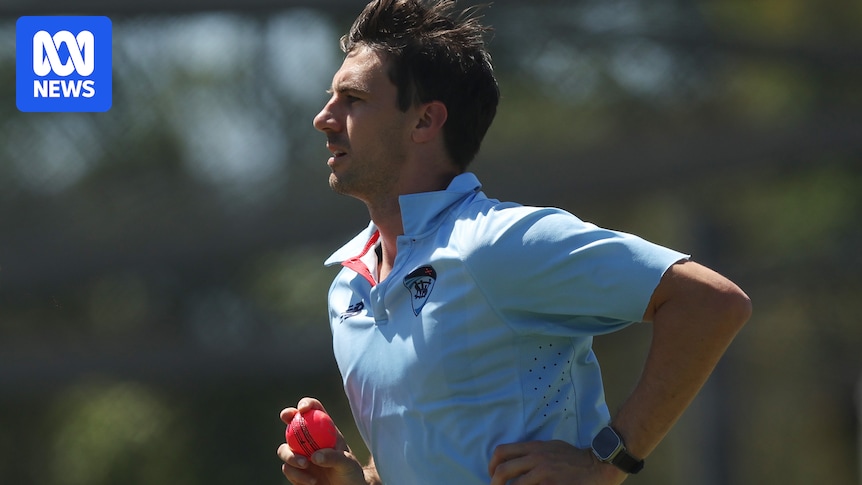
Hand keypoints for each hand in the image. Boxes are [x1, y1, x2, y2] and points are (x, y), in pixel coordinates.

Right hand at [277, 397, 366, 484]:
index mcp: (324, 431)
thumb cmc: (350, 473)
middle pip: (293, 422)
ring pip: (284, 449)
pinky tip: (312, 481)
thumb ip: (333, 457)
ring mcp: (300, 455)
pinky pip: (287, 469)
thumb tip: (314, 456)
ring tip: (305, 464)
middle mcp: (310, 440)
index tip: (303, 409)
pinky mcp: (295, 472)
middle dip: (287, 415)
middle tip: (287, 417)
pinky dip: (296, 474)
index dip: (307, 404)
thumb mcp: (347, 463)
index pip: (314, 410)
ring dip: (290, 455)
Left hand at [488, 440, 626, 484]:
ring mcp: (543, 473)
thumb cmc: (573, 458)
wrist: (597, 466)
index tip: (492, 475)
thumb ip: (533, 453)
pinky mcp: (551, 484)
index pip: (502, 452)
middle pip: (502, 471)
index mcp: (534, 447)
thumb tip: (516, 461)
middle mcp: (535, 458)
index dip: (491, 465)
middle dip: (494, 483)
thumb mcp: (551, 447)